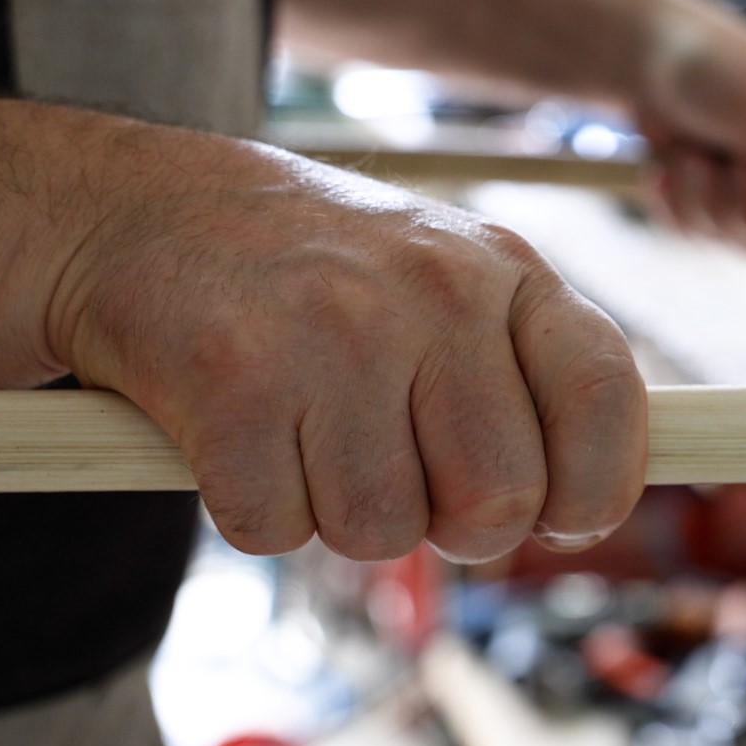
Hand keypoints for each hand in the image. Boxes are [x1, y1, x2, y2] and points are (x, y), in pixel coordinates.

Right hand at [51, 129, 646, 562]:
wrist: (142, 213)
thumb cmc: (324, 280)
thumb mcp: (454, 287)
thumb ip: (535, 384)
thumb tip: (593, 510)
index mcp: (505, 270)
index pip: (604, 399)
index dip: (592, 490)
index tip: (556, 515)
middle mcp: (433, 290)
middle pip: (496, 503)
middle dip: (449, 523)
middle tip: (398, 470)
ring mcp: (332, 331)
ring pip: (382, 533)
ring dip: (340, 516)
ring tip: (310, 434)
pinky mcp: (231, 379)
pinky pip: (277, 530)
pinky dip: (255, 511)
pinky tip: (243, 436)